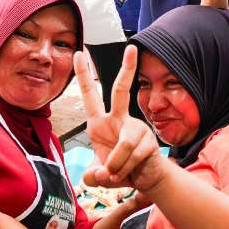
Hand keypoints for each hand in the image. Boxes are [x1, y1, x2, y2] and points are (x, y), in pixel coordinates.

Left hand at [74, 46, 165, 192]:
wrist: (145, 180)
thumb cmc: (120, 170)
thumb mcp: (99, 174)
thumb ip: (92, 175)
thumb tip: (97, 176)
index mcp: (101, 122)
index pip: (90, 94)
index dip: (83, 75)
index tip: (78, 53)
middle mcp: (119, 119)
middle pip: (122, 91)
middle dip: (127, 69)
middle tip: (131, 48)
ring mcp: (136, 128)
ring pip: (124, 144)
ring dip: (116, 165)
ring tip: (115, 176)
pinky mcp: (149, 141)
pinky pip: (132, 156)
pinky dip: (125, 170)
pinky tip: (127, 174)